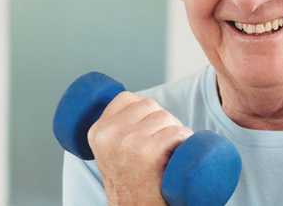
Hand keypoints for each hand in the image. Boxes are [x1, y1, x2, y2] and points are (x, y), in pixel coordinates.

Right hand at [87, 91, 193, 205]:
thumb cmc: (129, 184)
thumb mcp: (111, 152)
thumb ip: (118, 129)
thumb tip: (142, 104)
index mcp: (97, 131)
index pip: (127, 98)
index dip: (145, 110)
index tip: (150, 128)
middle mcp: (109, 134)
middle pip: (149, 105)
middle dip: (163, 120)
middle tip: (164, 143)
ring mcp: (128, 141)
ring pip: (166, 117)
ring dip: (175, 131)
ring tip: (170, 151)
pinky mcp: (149, 151)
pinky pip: (178, 132)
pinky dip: (185, 141)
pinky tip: (178, 155)